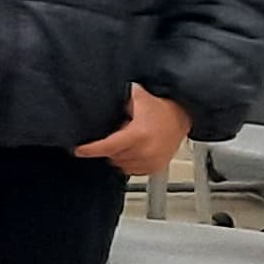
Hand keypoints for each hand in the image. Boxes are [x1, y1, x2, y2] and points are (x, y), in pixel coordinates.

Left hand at [74, 86, 195, 178]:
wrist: (184, 115)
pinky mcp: (156, 166)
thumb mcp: (137, 97)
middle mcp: (145, 151)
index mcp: (138, 135)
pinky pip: (134, 170)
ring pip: (122, 164)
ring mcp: (152, 161)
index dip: (90, 149)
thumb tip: (101, 93)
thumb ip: (119, 98)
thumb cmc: (163, 106)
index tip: (79, 150)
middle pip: (113, 156)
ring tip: (127, 139)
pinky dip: (129, 161)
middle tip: (116, 133)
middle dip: (108, 147)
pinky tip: (133, 149)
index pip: (107, 147)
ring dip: (118, 154)